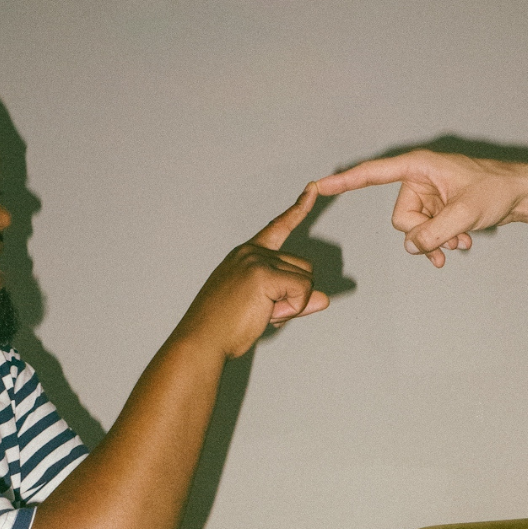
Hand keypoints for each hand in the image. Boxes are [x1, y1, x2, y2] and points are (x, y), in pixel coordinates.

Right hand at [184, 183, 329, 357]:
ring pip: (306, 280)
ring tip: (262, 315)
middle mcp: (251, 252)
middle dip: (295, 296)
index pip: (278, 227)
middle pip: (304, 268)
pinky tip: (267, 315)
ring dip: (293, 304)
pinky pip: (302, 291)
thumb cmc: (225, 328)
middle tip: (266, 313)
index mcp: (246, 255)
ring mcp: (257, 260)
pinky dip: (293, 309)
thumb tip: (325, 299)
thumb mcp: (265, 309)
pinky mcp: (263, 274)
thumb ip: (296, 300)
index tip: (313, 188)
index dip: (298, 209)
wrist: (202, 341)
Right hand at [316, 151, 527, 266]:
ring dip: (435, 241)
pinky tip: (462, 242)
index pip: (375, 173)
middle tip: (449, 242)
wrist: (521, 195)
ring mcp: (429, 195)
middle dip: (422, 234)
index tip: (320, 185)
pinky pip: (426, 231)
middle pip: (401, 218)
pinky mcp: (438, 208)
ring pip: (414, 230)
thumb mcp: (464, 214)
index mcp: (420, 167)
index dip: (347, 181)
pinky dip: (442, 240)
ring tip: (460, 243)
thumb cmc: (496, 191)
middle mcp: (420, 179)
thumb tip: (411, 247)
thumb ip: (433, 232)